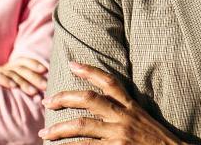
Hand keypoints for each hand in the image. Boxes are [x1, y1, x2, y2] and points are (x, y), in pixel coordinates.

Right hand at [0, 57, 47, 94]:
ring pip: (13, 75)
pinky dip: (5, 80)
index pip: (25, 62)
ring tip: (34, 92)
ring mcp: (1, 72)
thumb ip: (31, 81)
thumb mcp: (19, 79)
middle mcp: (8, 67)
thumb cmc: (9, 83)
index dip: (34, 64)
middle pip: (22, 70)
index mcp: (15, 66)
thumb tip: (47, 87)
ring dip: (24, 83)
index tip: (45, 69)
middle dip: (35, 78)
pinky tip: (13, 86)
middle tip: (45, 86)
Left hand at [40, 62, 187, 144]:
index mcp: (131, 105)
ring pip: (82, 124)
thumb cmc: (155, 137)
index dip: (90, 70)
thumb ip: (124, 109)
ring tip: (45, 132)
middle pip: (89, 99)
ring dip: (59, 128)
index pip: (109, 81)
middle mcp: (123, 116)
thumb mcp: (141, 117)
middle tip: (48, 101)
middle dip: (65, 97)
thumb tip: (102, 104)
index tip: (73, 64)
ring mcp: (118, 133)